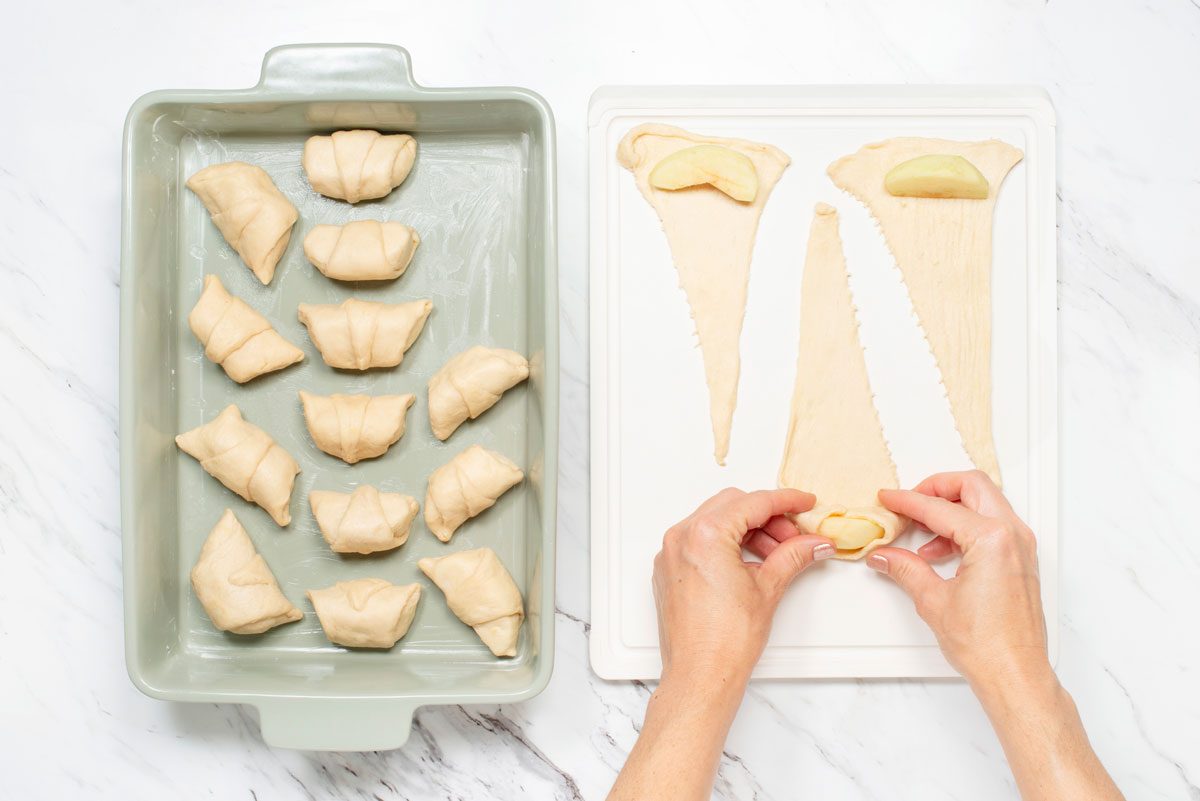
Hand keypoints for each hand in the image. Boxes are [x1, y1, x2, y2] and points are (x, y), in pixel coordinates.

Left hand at [653, 487, 833, 684]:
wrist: (700, 677)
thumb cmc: (725, 642)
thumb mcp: (768, 589)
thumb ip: (793, 556)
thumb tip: (813, 542)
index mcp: (704, 535)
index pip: (753, 502)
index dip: (785, 501)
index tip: (804, 502)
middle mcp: (681, 538)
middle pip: (732, 505)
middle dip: (767, 516)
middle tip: (795, 536)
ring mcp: (670, 554)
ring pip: (714, 521)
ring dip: (747, 529)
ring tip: (776, 554)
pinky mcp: (669, 570)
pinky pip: (699, 540)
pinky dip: (726, 543)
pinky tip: (750, 563)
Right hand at [871, 471, 1048, 687]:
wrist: (1015, 675)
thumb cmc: (986, 645)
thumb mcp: (933, 600)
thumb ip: (905, 568)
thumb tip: (884, 555)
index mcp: (992, 540)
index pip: (940, 508)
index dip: (907, 501)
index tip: (889, 498)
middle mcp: (1012, 536)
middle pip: (972, 486)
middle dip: (937, 488)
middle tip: (910, 502)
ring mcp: (1021, 547)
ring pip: (985, 502)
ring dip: (952, 508)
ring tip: (922, 534)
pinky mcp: (1021, 561)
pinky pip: (994, 525)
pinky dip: (966, 526)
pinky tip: (941, 552)